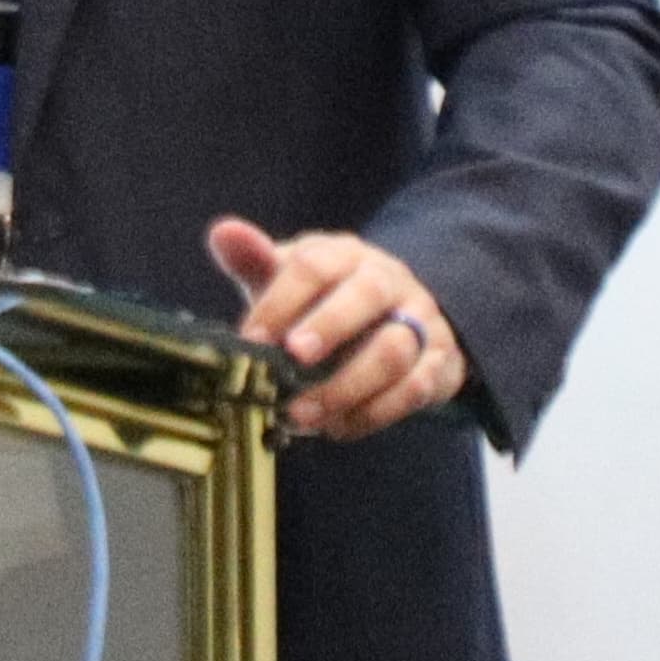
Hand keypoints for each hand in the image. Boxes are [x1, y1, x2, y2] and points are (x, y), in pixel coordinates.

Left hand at [205, 217, 467, 440]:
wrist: (400, 318)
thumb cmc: (325, 299)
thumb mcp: (289, 279)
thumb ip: (255, 261)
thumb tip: (222, 233)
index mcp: (345, 255)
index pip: (315, 265)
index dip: (282, 300)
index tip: (252, 337)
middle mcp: (387, 281)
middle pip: (366, 294)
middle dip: (330, 326)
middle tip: (294, 357)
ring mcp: (419, 320)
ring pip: (394, 349)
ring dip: (347, 386)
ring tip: (305, 415)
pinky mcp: (438, 361)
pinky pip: (415, 388)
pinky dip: (374, 413)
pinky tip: (337, 427)